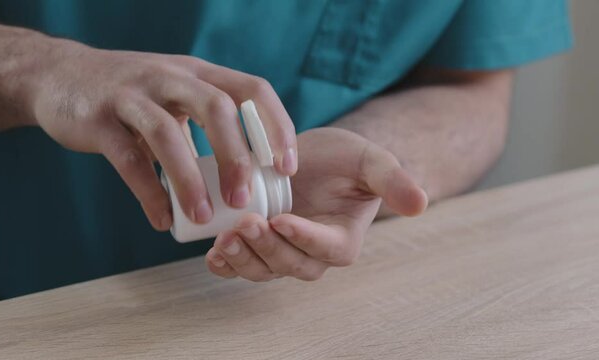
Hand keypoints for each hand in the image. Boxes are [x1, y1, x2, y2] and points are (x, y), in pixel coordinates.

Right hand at [28, 40, 296, 229]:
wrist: (59, 77)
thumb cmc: (132, 95)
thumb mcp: (176, 92)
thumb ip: (208, 120)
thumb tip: (249, 170)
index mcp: (197, 73)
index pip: (252, 89)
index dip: (277, 127)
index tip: (287, 168)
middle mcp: (170, 77)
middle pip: (217, 108)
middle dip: (237, 156)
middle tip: (243, 199)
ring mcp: (131, 95)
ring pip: (168, 134)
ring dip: (189, 180)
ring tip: (201, 216)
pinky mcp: (99, 119)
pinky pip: (128, 160)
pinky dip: (148, 193)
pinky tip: (160, 220)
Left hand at [205, 127, 427, 280]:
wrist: (314, 156)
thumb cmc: (346, 159)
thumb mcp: (371, 161)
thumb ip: (394, 181)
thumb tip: (421, 203)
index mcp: (343, 239)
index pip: (327, 249)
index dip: (304, 238)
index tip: (281, 219)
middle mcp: (312, 253)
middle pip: (291, 265)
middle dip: (267, 249)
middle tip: (246, 224)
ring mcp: (283, 251)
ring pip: (264, 269)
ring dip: (243, 259)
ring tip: (224, 240)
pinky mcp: (259, 245)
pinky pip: (243, 265)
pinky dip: (227, 265)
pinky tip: (212, 253)